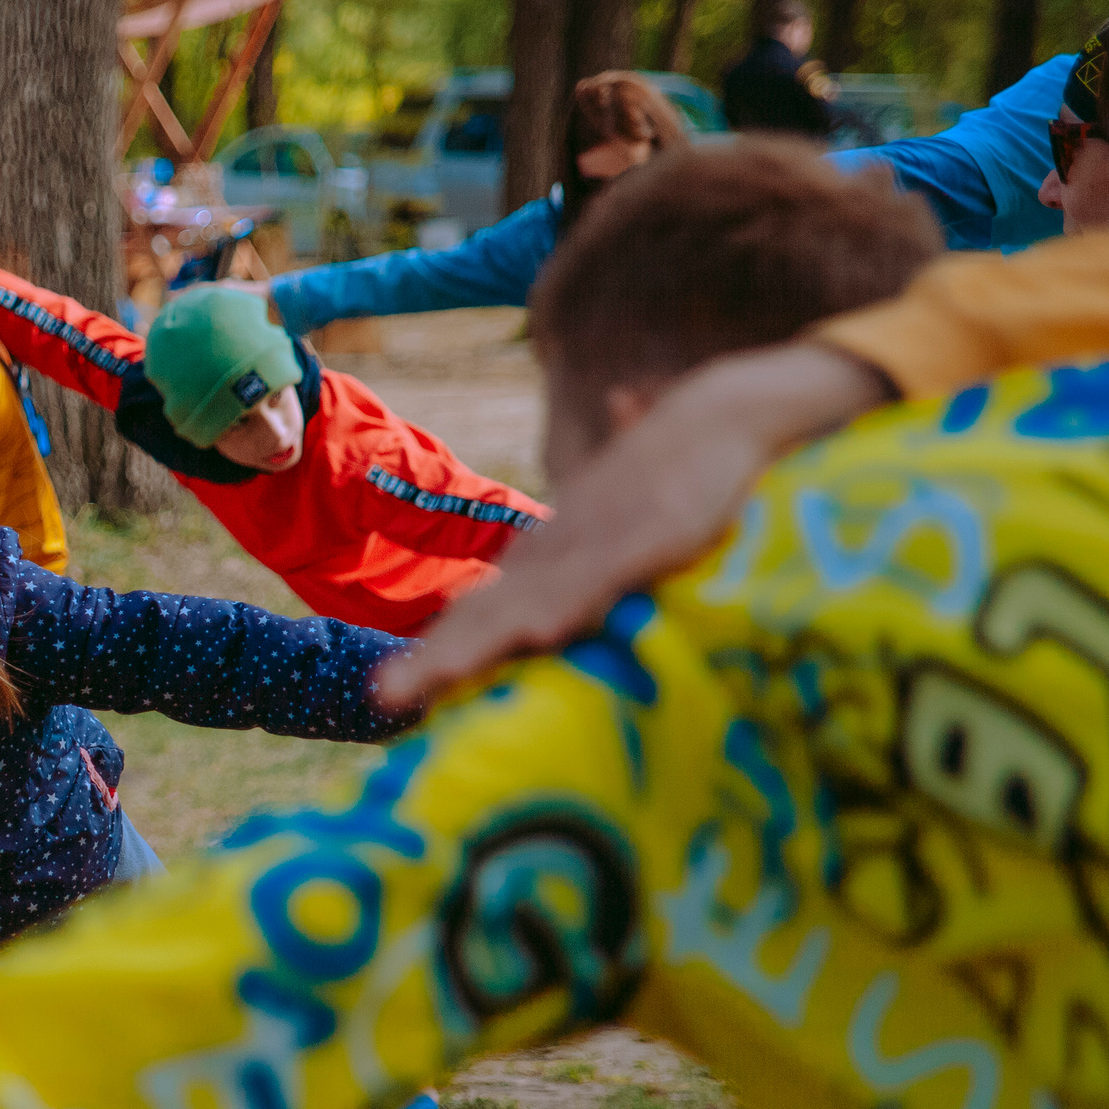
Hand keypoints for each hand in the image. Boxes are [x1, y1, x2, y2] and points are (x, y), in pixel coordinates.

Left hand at [374, 344, 894, 710]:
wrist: (723, 411)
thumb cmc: (671, 466)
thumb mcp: (614, 523)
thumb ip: (586, 546)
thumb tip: (543, 537)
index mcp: (548, 550)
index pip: (482, 605)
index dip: (441, 646)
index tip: (398, 689)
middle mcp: (557, 548)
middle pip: (485, 610)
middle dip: (436, 657)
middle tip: (385, 696)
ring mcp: (596, 543)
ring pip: (525, 603)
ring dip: (476, 644)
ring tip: (427, 681)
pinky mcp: (645, 540)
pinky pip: (598, 579)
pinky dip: (565, 607)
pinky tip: (535, 636)